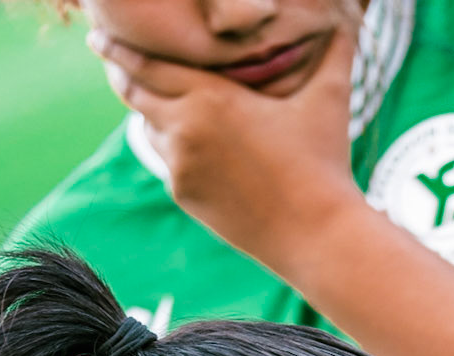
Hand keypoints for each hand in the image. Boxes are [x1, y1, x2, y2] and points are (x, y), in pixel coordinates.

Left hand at [88, 28, 361, 263]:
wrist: (318, 234)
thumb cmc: (325, 162)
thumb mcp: (329, 98)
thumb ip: (335, 49)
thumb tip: (353, 14)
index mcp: (211, 98)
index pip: (147, 64)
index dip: (120, 48)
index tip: (100, 35)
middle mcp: (186, 130)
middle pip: (133, 92)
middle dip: (118, 71)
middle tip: (105, 52)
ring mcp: (182, 167)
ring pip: (148, 128)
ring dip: (146, 110)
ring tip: (143, 93)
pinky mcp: (185, 196)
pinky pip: (167, 161)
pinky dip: (171, 145)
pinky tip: (180, 138)